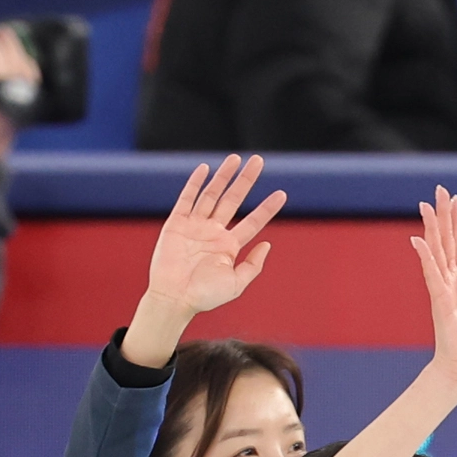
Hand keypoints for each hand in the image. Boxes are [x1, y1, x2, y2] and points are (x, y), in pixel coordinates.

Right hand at [142, 154, 284, 325]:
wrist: (174, 298)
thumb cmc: (204, 295)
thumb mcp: (236, 284)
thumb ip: (253, 265)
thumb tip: (267, 244)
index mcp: (228, 246)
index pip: (253, 222)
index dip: (267, 208)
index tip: (282, 194)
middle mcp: (213, 232)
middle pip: (233, 200)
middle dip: (246, 180)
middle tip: (258, 160)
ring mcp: (195, 226)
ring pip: (212, 194)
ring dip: (223, 176)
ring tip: (235, 159)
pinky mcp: (177, 223)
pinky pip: (187, 199)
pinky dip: (195, 183)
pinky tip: (205, 169)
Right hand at [411, 186, 456, 385]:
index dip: (456, 222)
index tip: (454, 199)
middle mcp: (450, 282)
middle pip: (445, 242)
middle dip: (442, 216)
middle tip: (437, 190)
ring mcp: (443, 291)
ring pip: (436, 253)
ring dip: (431, 229)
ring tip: (425, 206)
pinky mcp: (441, 303)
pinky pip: (432, 276)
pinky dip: (426, 258)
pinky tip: (419, 241)